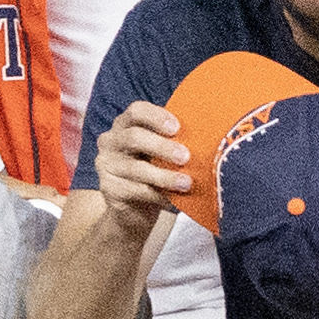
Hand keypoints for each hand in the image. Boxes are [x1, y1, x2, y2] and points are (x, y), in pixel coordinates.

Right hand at [93, 94, 194, 223]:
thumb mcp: (162, 152)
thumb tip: (211, 136)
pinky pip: (136, 191)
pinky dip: (159, 196)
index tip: (177, 127)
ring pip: (136, 169)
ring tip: (186, 183)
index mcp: (126, 124)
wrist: (133, 207)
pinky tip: (174, 201)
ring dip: (165, 176)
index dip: (157, 116)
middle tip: (185, 156)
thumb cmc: (154, 170)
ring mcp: (107, 165)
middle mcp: (112, 141)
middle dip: (162, 146)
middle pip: (134, 137)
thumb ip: (175, 141)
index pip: (136, 111)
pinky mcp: (109, 188)